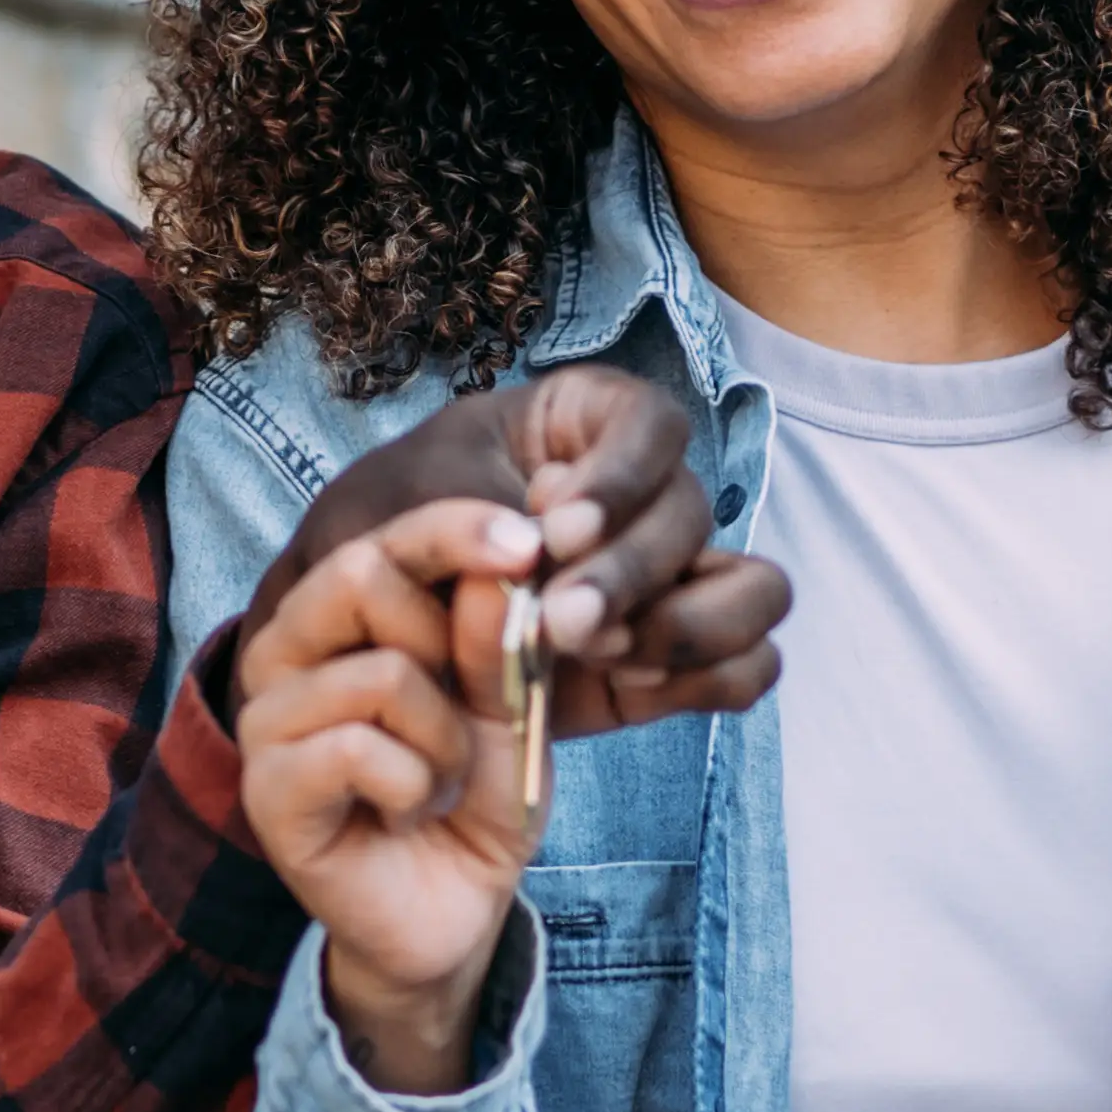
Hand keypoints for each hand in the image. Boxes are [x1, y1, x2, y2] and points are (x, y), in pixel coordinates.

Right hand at [241, 502, 548, 1092]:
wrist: (452, 910)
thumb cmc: (472, 796)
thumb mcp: (508, 707)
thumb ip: (499, 637)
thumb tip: (503, 561)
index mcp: (341, 616)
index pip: (387, 536)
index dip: (454, 529)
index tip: (527, 542)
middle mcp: (288, 651)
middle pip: (359, 572)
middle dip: (451, 646)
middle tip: (468, 715)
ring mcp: (266, 718)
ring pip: (380, 673)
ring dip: (444, 740)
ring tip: (438, 781)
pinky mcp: (265, 788)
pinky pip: (357, 747)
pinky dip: (413, 786)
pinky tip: (404, 812)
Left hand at [244, 366, 785, 734]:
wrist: (357, 630)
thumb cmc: (383, 535)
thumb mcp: (408, 503)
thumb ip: (474, 519)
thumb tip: (540, 553)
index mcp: (587, 424)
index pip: (652, 425)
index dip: (621, 477)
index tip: (554, 526)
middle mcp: (644, 496)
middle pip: (694, 514)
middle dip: (629, 572)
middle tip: (559, 619)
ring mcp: (669, 578)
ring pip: (754, 591)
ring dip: (684, 627)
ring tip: (598, 655)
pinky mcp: (670, 658)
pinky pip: (748, 668)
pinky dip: (707, 681)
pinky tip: (629, 687)